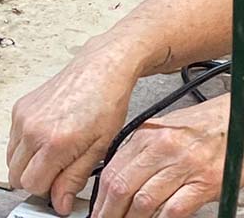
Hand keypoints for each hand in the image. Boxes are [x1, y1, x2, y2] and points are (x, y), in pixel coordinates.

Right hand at [7, 39, 139, 213]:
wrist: (99, 69)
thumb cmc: (105, 103)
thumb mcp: (99, 149)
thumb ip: (74, 179)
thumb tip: (59, 203)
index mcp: (53, 142)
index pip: (32, 185)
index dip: (47, 192)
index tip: (60, 187)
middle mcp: (31, 129)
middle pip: (15, 175)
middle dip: (35, 180)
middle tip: (57, 171)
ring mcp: (22, 116)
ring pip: (11, 158)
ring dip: (28, 163)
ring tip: (54, 154)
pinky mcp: (20, 106)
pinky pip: (13, 139)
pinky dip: (25, 145)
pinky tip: (47, 138)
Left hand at [93, 94, 233, 217]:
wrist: (233, 119)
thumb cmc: (200, 125)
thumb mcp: (162, 129)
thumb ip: (140, 151)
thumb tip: (118, 175)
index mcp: (146, 135)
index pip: (113, 170)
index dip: (100, 197)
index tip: (97, 210)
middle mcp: (161, 148)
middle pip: (123, 187)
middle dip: (110, 212)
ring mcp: (183, 165)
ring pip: (144, 201)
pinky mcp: (205, 182)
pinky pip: (174, 209)